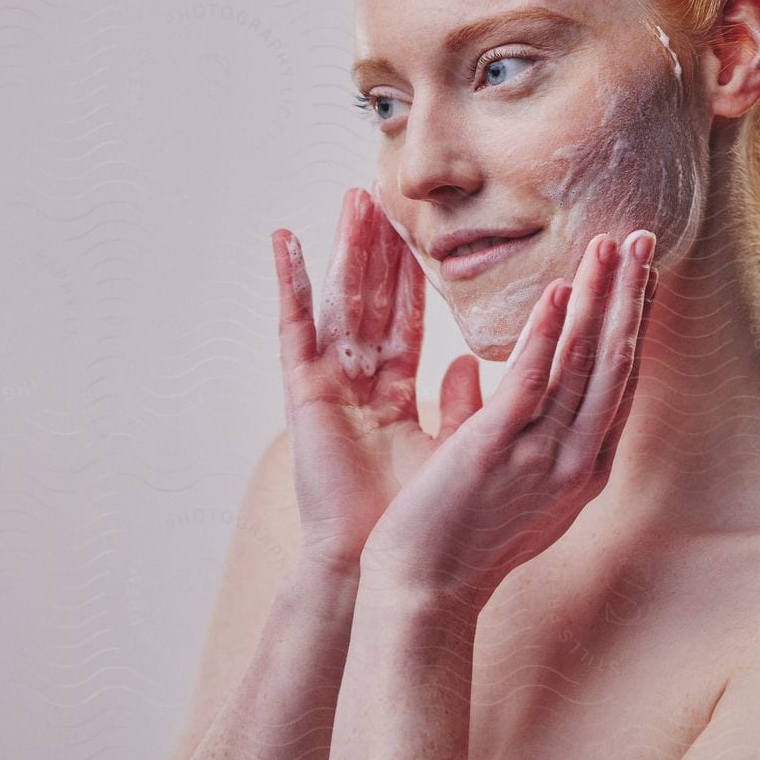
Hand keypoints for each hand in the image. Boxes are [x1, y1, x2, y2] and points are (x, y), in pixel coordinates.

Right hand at [272, 187, 471, 572]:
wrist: (379, 565)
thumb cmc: (414, 518)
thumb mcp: (450, 447)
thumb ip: (460, 404)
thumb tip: (473, 363)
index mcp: (391, 396)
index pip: (404, 321)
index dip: (411, 277)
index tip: (418, 232)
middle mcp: (357, 384)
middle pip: (370, 301)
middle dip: (376, 249)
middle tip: (380, 194)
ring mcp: (328, 385)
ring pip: (340, 302)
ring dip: (344, 250)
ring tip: (351, 198)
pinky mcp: (304, 393)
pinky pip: (295, 328)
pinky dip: (289, 283)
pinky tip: (285, 240)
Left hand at [357, 228, 659, 610]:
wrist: (425, 593)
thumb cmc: (454, 539)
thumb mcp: (485, 475)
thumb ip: (479, 415)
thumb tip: (468, 369)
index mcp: (580, 467)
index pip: (617, 381)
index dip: (631, 323)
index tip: (639, 275)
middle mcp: (574, 460)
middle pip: (615, 362)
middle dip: (630, 296)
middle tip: (644, 238)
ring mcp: (541, 456)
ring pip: (584, 362)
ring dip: (600, 298)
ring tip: (613, 244)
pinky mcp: (498, 450)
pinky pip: (531, 381)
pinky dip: (548, 334)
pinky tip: (560, 292)